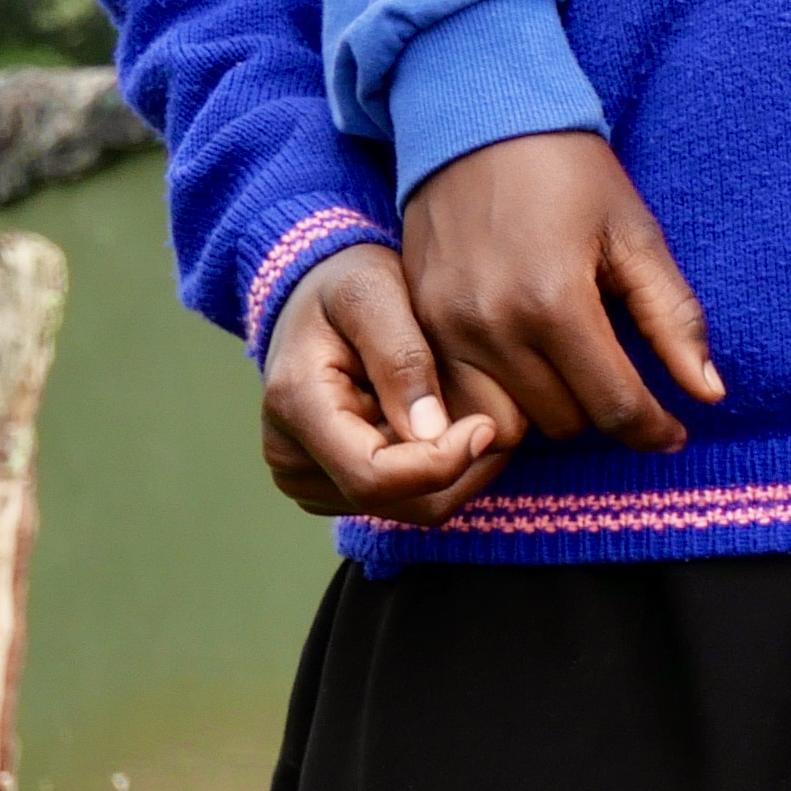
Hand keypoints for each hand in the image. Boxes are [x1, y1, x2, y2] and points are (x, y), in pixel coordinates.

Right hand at [255, 243, 507, 523]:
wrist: (315, 294)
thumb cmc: (350, 282)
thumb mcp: (374, 292)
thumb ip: (402, 358)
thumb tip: (432, 433)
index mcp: (296, 406)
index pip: (372, 476)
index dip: (439, 464)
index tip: (488, 425)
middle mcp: (290, 456)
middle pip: (396, 502)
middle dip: (460, 469)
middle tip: (500, 417)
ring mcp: (307, 477)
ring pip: (407, 508)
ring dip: (455, 472)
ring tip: (477, 413)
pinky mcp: (330, 484)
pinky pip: (402, 500)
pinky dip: (437, 471)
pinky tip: (450, 423)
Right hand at [401, 129, 725, 452]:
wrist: (479, 127)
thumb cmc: (571, 173)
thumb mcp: (636, 235)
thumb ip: (673, 317)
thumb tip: (708, 392)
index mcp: (554, 304)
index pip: (612, 404)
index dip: (652, 429)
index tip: (676, 434)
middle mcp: (492, 329)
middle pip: (564, 421)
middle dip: (605, 409)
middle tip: (627, 381)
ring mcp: (446, 334)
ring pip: (511, 421)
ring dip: (553, 409)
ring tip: (580, 373)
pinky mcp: (419, 329)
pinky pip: (464, 400)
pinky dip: (501, 401)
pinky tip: (530, 370)